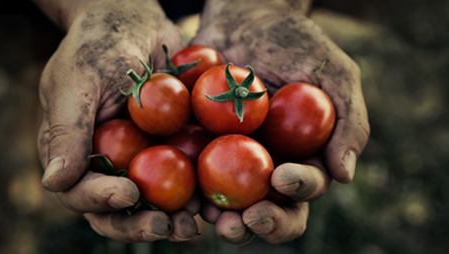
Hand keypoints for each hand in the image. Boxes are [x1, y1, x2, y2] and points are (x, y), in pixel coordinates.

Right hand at [37, 0, 198, 241]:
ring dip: (175, 219)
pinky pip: (186, 178)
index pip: (81, 191)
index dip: (101, 200)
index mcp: (76, 154)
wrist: (137, 22)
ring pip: (155, 203)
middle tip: (168, 227)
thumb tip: (53, 183)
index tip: (128, 192)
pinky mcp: (173, 149)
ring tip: (195, 224)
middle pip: (119, 209)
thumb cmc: (99, 45)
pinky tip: (216, 201)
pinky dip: (200, 193)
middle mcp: (108, 164)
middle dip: (141, 224)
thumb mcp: (78, 81)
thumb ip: (66, 131)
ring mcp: (143, 159)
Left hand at [192, 0, 369, 243]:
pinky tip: (184, 197)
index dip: (299, 190)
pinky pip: (192, 175)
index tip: (283, 177)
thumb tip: (344, 174)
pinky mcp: (199, 148)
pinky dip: (188, 191)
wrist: (245, 18)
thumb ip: (349, 121)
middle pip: (269, 208)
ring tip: (212, 217)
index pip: (306, 185)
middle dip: (262, 222)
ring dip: (222, 218)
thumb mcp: (334, 73)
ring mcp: (231, 160)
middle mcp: (268, 165)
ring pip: (229, 203)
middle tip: (248, 220)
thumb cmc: (295, 42)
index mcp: (303, 155)